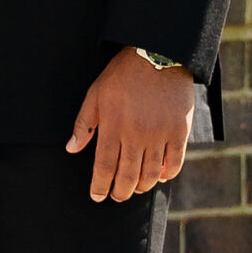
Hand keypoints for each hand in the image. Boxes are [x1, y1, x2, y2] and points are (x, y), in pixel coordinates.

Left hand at [67, 47, 194, 202]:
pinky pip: (174, 163)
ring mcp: (160, 135)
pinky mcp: (179, 132)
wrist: (158, 55)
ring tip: (135, 189)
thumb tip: (72, 149)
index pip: (104, 167)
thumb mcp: (96, 94)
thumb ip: (84, 124)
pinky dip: (166, 175)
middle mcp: (136, 135)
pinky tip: (159, 177)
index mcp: (112, 127)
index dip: (100, 186)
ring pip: (150, 174)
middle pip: (127, 176)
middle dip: (120, 192)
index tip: (97, 196)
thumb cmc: (122, 75)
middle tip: (117, 196)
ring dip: (141, 187)